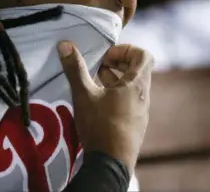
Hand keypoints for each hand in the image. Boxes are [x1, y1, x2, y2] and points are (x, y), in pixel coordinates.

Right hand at [57, 42, 152, 173]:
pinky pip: (129, 99)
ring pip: (132, 85)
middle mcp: (143, 96)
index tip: (106, 56)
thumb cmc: (101, 126)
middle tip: (98, 66)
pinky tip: (98, 101)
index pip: (143, 55)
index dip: (125, 50)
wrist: (111, 165)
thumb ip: (75, 69)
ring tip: (95, 80)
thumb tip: (65, 44)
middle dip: (117, 63)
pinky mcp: (135, 123)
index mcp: (137, 85)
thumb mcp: (84, 95)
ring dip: (115, 78)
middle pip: (138, 69)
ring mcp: (141, 111)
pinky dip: (116, 93)